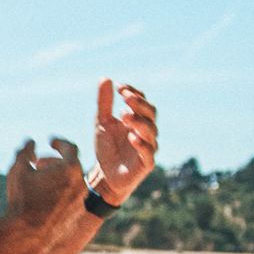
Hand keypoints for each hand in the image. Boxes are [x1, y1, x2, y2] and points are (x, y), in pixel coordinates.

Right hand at [6, 136, 84, 230]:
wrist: (28, 234)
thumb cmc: (23, 199)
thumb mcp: (18, 170)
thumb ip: (25, 152)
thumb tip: (30, 142)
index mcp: (70, 168)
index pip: (70, 148)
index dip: (60, 143)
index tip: (51, 142)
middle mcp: (80, 183)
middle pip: (71, 165)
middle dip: (55, 162)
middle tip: (39, 164)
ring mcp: (80, 200)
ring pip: (72, 182)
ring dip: (58, 177)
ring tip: (40, 182)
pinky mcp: (76, 213)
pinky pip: (71, 197)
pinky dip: (61, 192)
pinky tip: (44, 197)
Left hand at [88, 79, 157, 204]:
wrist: (105, 176)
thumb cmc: (107, 148)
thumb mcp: (102, 123)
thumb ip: (104, 103)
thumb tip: (105, 78)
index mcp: (137, 119)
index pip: (142, 101)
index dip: (134, 93)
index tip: (120, 88)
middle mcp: (146, 131)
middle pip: (150, 113)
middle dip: (139, 104)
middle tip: (126, 98)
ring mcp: (148, 147)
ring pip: (151, 131)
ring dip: (139, 121)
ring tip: (124, 116)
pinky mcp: (146, 163)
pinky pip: (148, 152)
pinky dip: (141, 144)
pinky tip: (131, 137)